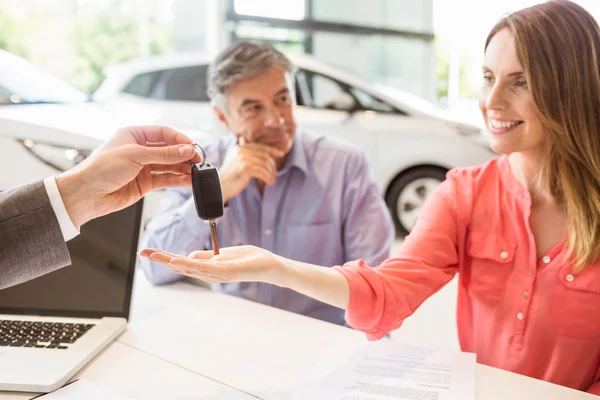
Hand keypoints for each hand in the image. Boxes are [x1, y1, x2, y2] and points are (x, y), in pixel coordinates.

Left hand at [56, 125, 200, 226]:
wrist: (87, 194)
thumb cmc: (101, 169)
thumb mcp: (135, 155)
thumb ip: (164, 154)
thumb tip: (187, 150)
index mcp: (134, 135)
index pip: (164, 133)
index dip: (180, 140)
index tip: (193, 147)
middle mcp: (139, 150)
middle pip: (169, 150)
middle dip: (184, 155)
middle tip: (198, 161)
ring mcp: (143, 167)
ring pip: (169, 165)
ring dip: (183, 168)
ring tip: (197, 172)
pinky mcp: (144, 183)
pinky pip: (165, 179)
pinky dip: (178, 180)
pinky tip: (188, 181)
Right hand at [138, 245, 284, 284]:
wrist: (270, 265)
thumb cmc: (249, 259)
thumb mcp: (223, 254)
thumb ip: (207, 256)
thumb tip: (188, 257)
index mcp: (208, 268)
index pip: (182, 262)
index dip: (164, 257)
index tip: (147, 251)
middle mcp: (210, 274)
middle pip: (181, 266)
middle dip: (161, 259)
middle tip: (143, 253)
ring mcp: (217, 274)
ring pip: (189, 267)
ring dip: (171, 261)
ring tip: (154, 255)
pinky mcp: (227, 271)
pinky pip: (206, 267)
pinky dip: (191, 264)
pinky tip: (178, 260)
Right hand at [219, 142, 283, 202]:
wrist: (220, 186)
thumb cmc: (230, 176)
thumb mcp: (236, 161)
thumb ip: (245, 154)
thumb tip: (255, 147)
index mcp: (240, 147)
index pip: (260, 147)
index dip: (272, 150)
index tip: (281, 154)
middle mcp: (241, 150)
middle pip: (264, 155)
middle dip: (272, 165)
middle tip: (274, 174)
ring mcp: (243, 158)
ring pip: (264, 164)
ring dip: (271, 173)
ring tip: (272, 179)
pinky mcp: (245, 167)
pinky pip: (262, 172)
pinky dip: (268, 177)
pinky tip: (270, 182)